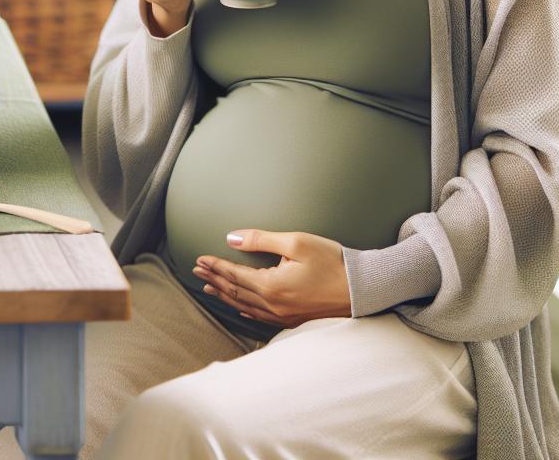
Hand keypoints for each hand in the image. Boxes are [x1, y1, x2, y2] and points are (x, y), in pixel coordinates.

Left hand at [193, 229, 352, 327]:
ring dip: (224, 294)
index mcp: (271, 286)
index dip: (215, 266)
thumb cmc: (332, 261)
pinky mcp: (293, 320)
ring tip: (208, 287)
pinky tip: (238, 307)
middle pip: (235, 291)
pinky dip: (244, 309)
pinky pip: (260, 316)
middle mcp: (273, 305)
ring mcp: (283, 316)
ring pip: (244, 306)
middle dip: (214, 279)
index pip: (234, 275)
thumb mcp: (297, 242)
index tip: (200, 259)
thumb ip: (261, 240)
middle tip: (196, 271)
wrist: (362, 289)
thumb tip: (232, 238)